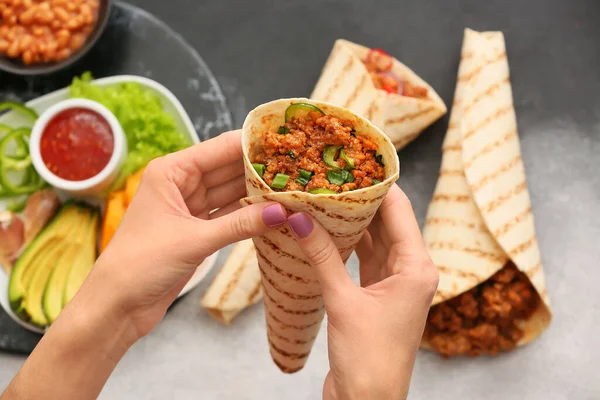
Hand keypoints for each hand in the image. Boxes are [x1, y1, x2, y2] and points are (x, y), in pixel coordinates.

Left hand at [94, 129, 286, 342]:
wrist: (118, 305)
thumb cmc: (141, 263)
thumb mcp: (194, 240)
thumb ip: (240, 224)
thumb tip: (282, 212)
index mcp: (171, 171)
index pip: (218, 148)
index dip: (251, 143)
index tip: (284, 141)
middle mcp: (180, 184)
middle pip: (227, 169)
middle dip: (258, 169)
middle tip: (297, 167)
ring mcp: (189, 207)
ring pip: (230, 193)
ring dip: (256, 193)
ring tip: (290, 188)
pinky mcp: (195, 230)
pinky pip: (228, 215)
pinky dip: (247, 215)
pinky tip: (272, 212)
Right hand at [287, 184, 438, 399]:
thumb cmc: (368, 359)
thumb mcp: (343, 301)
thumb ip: (322, 256)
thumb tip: (299, 217)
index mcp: (416, 268)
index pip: (399, 211)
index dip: (379, 184)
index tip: (355, 161)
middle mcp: (411, 272)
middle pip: (387, 222)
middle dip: (361, 200)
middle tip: (332, 176)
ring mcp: (394, 284)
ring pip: (374, 240)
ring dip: (352, 221)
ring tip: (325, 196)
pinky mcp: (376, 296)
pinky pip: (364, 259)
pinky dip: (347, 244)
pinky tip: (326, 229)